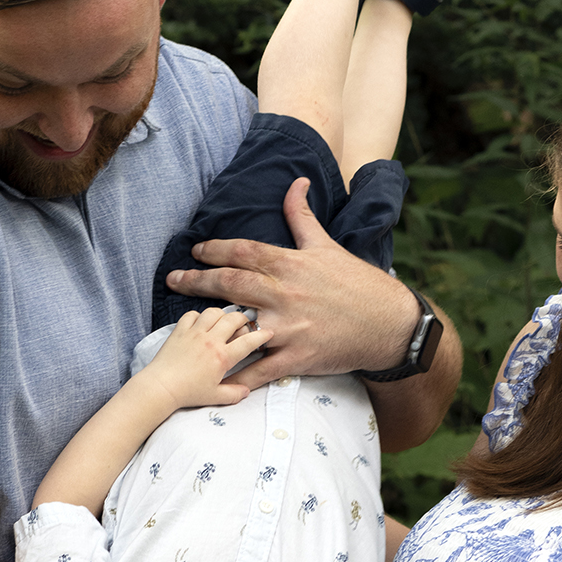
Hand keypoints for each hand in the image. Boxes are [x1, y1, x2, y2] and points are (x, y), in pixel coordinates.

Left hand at [146, 307, 266, 408]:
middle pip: (233, 319)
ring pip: (214, 312)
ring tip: (223, 321)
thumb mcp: (215, 396)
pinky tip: (200, 323)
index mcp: (222, 357)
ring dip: (222, 314)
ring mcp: (195, 333)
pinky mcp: (180, 331)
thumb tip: (246, 391)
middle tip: (245, 324)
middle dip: (244, 318)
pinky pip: (192, 314)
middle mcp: (211, 340)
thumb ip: (234, 393)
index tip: (268, 332)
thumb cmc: (187, 393)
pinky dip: (198, 316)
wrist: (161, 387)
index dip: (262, 335)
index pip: (249, 341)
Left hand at [164, 177, 421, 387]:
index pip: (243, 251)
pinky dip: (237, 375)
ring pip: (239, 326)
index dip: (214, 249)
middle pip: (230, 284)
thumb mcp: (328, 246)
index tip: (195, 251)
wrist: (389, 324)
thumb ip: (303, 216)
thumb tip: (295, 183)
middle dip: (197, 281)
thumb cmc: (358, 284)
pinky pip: (259, 369)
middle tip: (172, 280)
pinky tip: (216, 378)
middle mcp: (285, 294)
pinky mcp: (297, 357)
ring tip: (185, 327)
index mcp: (291, 264)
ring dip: (210, 327)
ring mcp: (289, 327)